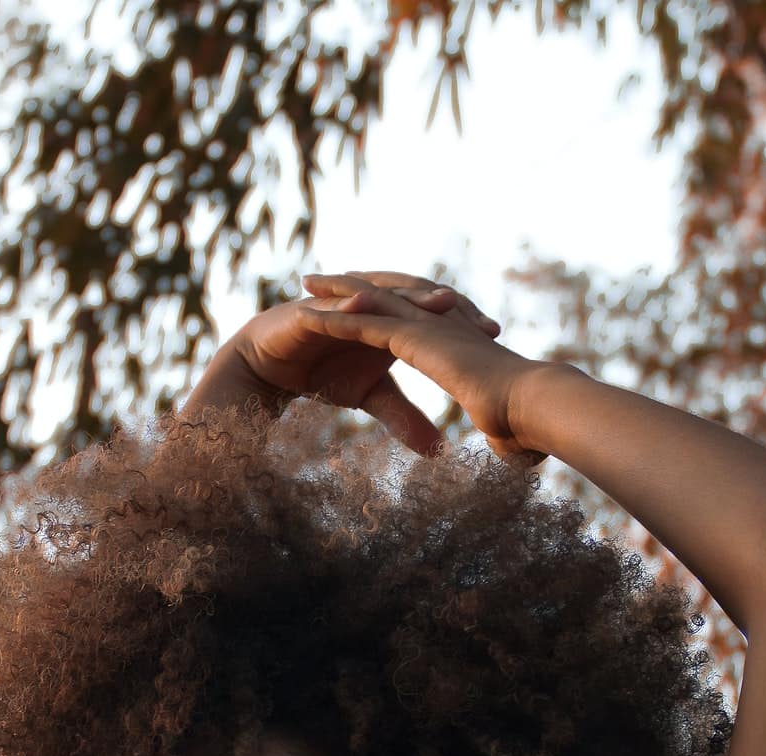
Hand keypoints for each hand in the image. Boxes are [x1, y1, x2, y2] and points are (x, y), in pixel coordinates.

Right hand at [218, 268, 544, 461]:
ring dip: (410, 297)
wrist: (269, 365)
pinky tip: (363, 311)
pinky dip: (345, 308)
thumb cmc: (321, 372)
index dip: (463, 322)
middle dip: (448, 305)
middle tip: (481, 321)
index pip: (432, 314)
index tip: (496, 338)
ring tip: (441, 303)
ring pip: (379, 295)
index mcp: (390, 318)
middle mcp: (370, 303)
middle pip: (415, 296)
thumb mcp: (369, 398)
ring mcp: (341, 302)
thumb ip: (404, 417)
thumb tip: (438, 450)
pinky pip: (331, 309)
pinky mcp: (309, 310)